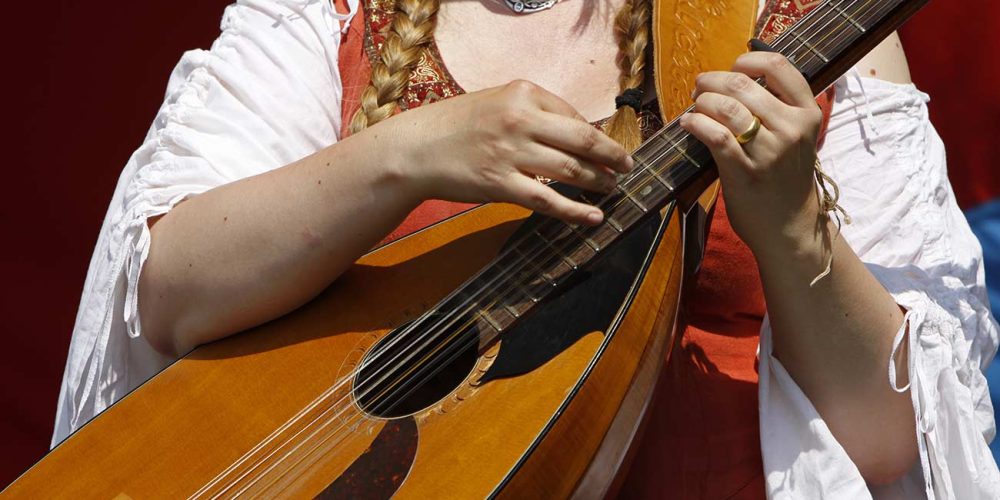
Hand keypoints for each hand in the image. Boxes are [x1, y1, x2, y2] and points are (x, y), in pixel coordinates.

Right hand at [368, 80, 634, 224]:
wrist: (415, 149)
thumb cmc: (456, 126)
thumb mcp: (496, 102)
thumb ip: (532, 112)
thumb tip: (574, 133)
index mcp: (523, 93)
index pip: (574, 115)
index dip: (598, 135)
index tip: (609, 149)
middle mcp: (520, 119)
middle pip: (584, 140)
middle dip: (613, 156)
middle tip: (628, 167)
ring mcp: (511, 153)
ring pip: (571, 170)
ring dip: (599, 182)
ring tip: (612, 189)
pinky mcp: (500, 185)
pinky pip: (549, 200)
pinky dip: (576, 211)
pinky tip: (593, 217)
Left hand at [679, 52, 825, 259]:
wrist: (790, 227)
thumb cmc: (785, 178)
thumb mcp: (796, 136)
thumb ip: (776, 108)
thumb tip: (732, 81)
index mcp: (807, 113)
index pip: (779, 66)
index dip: (748, 60)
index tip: (732, 69)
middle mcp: (792, 128)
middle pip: (742, 85)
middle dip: (712, 81)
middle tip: (699, 88)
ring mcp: (769, 152)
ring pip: (727, 107)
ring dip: (702, 102)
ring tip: (694, 108)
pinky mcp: (745, 172)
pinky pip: (715, 136)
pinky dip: (696, 123)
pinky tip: (688, 124)